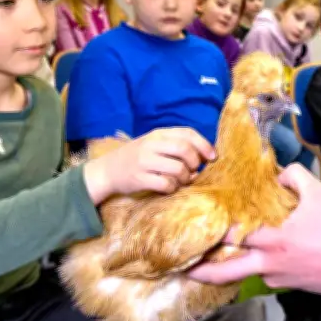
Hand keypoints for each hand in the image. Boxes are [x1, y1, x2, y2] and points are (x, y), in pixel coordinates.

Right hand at [83, 128, 214, 203]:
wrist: (107, 170)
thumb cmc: (138, 157)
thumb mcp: (155, 145)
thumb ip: (177, 146)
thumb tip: (205, 159)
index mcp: (158, 134)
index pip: (187, 133)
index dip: (204, 145)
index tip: (213, 157)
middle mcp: (151, 144)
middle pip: (185, 150)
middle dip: (196, 162)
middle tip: (194, 170)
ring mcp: (144, 161)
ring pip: (178, 168)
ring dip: (186, 178)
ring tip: (181, 180)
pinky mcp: (139, 178)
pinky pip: (166, 184)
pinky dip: (173, 188)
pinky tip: (169, 187)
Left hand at [188, 164, 320, 299]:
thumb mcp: (318, 193)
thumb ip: (294, 176)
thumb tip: (278, 174)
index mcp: (271, 237)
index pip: (232, 234)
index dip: (213, 230)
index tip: (197, 225)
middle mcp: (267, 261)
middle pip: (225, 271)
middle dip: (202, 270)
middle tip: (184, 266)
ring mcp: (275, 277)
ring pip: (242, 275)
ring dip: (225, 271)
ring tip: (205, 269)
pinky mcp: (284, 286)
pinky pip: (265, 275)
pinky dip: (258, 266)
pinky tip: (262, 257)